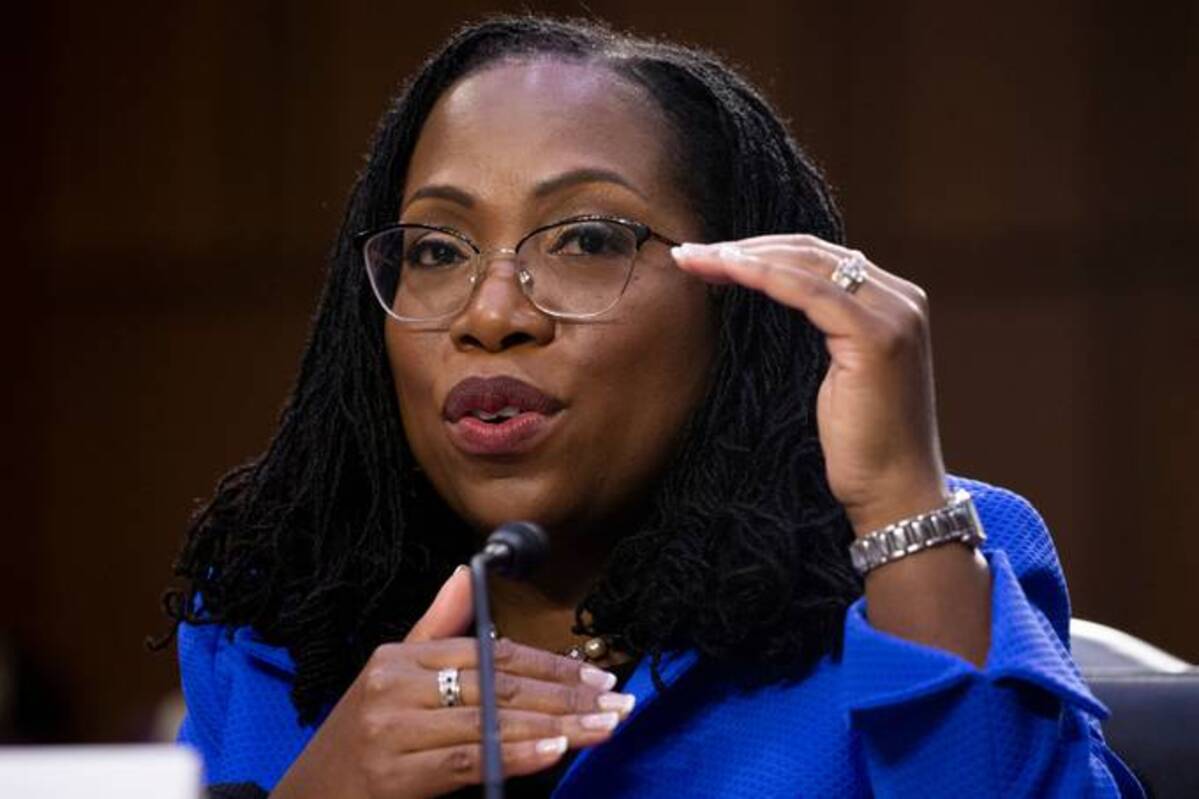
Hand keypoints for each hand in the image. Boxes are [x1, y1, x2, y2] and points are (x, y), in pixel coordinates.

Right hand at [271, 567, 634, 798]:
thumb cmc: (359, 742)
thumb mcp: (392, 680)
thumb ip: (437, 628)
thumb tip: (468, 572)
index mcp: (400, 657)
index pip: (491, 653)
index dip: (551, 665)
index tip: (599, 676)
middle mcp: (395, 685)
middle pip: (498, 685)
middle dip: (566, 695)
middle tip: (617, 703)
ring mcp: (392, 729)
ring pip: (490, 721)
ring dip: (556, 726)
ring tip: (602, 726)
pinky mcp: (393, 774)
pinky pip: (466, 760)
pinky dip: (514, 754)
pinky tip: (554, 751)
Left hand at [672, 235, 949, 533]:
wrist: (894, 495)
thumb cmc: (860, 446)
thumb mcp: (837, 376)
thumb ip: (823, 330)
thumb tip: (775, 301)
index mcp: (893, 303)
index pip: (820, 260)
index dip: (761, 252)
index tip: (708, 258)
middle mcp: (900, 298)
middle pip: (811, 252)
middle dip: (745, 248)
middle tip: (690, 254)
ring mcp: (893, 314)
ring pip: (805, 265)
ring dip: (743, 257)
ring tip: (694, 260)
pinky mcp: (875, 335)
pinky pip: (808, 291)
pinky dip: (763, 276)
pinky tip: (727, 270)